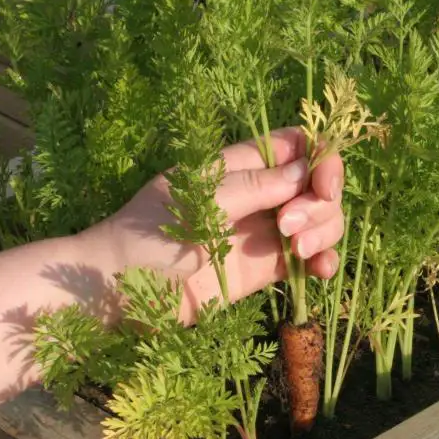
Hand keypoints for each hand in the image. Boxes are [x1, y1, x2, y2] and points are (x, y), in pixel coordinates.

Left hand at [88, 127, 344, 317]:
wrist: (116, 292)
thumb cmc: (147, 235)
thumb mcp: (199, 202)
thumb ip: (254, 186)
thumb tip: (304, 169)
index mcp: (234, 165)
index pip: (292, 146)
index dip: (319, 157)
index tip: (322, 181)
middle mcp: (253, 195)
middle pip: (312, 184)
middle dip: (318, 202)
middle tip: (290, 226)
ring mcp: (259, 233)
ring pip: (316, 221)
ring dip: (322, 230)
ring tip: (299, 252)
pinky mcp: (261, 271)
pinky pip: (305, 259)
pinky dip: (322, 260)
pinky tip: (320, 270)